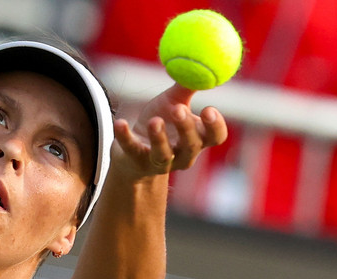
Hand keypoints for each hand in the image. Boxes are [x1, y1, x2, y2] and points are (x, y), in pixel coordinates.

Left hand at [111, 84, 227, 179]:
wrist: (133, 150)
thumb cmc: (160, 121)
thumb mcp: (173, 102)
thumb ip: (187, 85)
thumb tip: (201, 58)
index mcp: (198, 138)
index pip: (216, 137)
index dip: (215, 126)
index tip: (209, 108)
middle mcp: (183, 154)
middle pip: (191, 146)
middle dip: (186, 128)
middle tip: (179, 109)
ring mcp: (160, 161)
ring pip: (163, 154)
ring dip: (159, 137)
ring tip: (154, 120)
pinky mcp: (137, 161)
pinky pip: (132, 150)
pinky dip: (125, 137)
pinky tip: (120, 123)